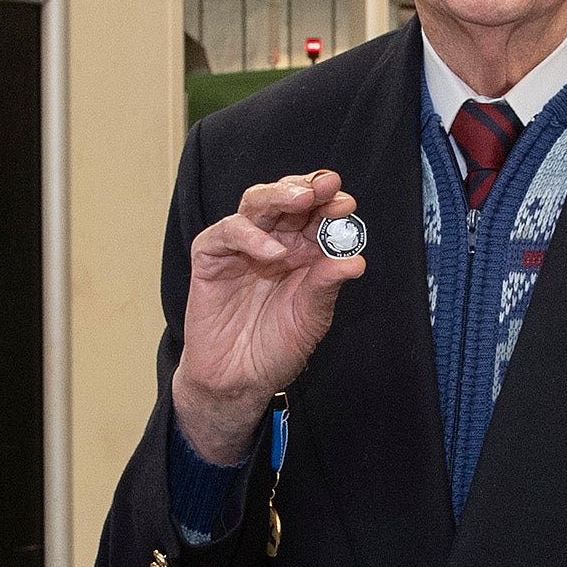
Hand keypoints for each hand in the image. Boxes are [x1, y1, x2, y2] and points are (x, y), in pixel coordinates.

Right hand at [172, 170, 364, 463]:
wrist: (238, 379)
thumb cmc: (276, 347)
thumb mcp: (311, 317)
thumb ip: (327, 285)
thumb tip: (356, 261)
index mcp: (302, 251)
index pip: (316, 215)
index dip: (330, 203)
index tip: (346, 203)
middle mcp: (273, 241)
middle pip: (287, 200)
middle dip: (308, 188)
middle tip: (327, 186)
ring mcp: (240, 246)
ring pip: (256, 203)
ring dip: (280, 196)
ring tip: (304, 200)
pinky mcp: (210, 257)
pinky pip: (226, 233)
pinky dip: (249, 235)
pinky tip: (272, 252)